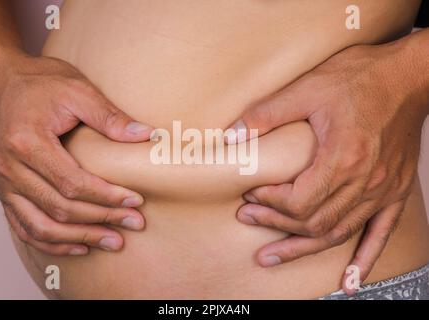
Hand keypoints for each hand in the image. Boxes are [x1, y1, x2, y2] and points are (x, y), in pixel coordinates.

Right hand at [0, 54, 153, 255]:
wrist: (5, 82)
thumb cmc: (41, 84)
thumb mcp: (78, 90)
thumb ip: (110, 117)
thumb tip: (148, 135)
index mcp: (27, 142)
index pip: (72, 182)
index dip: (107, 196)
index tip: (136, 200)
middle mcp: (10, 168)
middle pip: (60, 208)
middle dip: (102, 219)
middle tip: (134, 223)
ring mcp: (3, 184)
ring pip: (42, 226)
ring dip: (80, 238)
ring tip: (113, 241)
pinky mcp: (4, 191)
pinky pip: (24, 228)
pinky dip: (52, 243)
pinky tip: (78, 247)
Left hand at [229, 38, 428, 291]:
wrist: (408, 76)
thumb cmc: (359, 78)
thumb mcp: (307, 88)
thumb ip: (266, 114)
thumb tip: (230, 137)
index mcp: (342, 158)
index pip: (298, 201)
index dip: (268, 203)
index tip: (250, 193)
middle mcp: (364, 181)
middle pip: (313, 221)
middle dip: (275, 224)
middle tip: (248, 219)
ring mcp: (382, 190)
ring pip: (338, 233)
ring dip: (302, 247)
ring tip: (273, 256)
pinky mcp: (395, 190)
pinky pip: (380, 233)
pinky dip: (363, 258)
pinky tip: (350, 280)